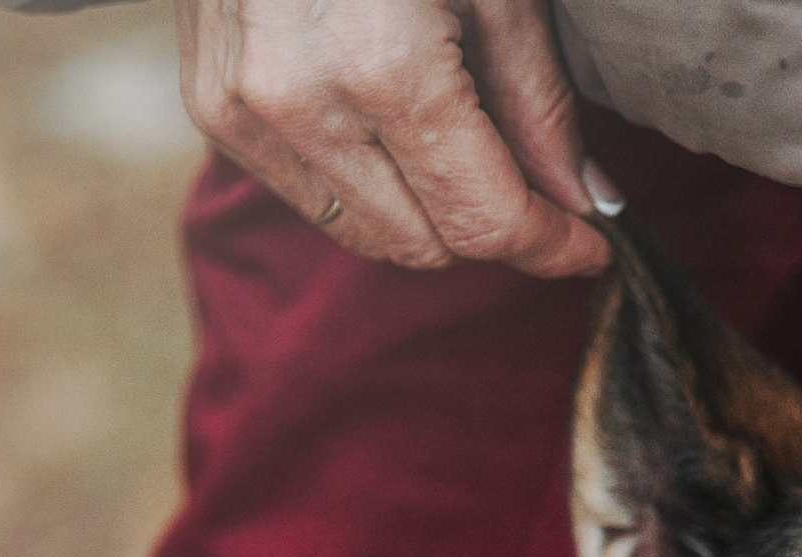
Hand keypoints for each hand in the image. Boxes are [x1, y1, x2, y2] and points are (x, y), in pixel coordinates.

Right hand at [173, 0, 613, 275]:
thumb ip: (540, 105)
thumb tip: (584, 204)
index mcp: (382, 67)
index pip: (483, 220)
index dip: (550, 244)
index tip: (590, 244)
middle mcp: (299, 101)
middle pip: (426, 243)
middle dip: (490, 224)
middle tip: (529, 177)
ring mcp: (241, 107)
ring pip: (367, 231)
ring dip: (427, 209)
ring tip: (459, 135)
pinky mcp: (210, 103)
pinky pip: (309, 193)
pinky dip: (365, 180)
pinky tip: (388, 116)